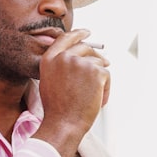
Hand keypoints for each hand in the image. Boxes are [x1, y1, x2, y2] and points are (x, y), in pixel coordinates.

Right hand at [33, 29, 109, 156]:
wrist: (63, 124)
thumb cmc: (57, 109)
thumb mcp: (50, 81)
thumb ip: (60, 66)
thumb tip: (79, 56)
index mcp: (50, 59)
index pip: (66, 38)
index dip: (78, 34)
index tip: (87, 32)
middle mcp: (64, 57)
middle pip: (86, 48)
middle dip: (95, 57)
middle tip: (103, 66)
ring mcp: (80, 63)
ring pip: (98, 63)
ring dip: (99, 79)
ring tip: (91, 97)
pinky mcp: (96, 71)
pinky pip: (106, 75)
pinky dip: (106, 89)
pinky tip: (97, 100)